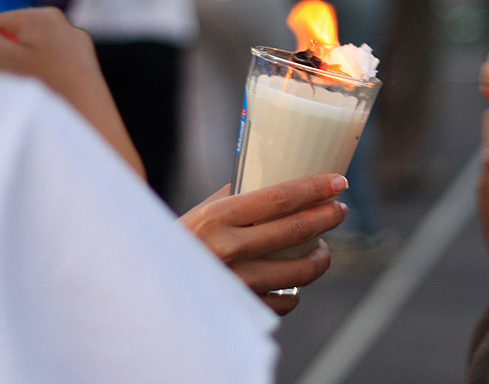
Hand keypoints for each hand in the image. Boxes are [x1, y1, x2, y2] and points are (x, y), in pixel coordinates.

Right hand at [0, 7, 144, 177]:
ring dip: (6, 78)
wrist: (95, 140)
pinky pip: (45, 80)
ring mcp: (79, 59)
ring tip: (0, 101)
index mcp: (45, 18)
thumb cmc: (50, 98)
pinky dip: (27, 91)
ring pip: (26, 63)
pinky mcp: (84, 84)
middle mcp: (67, 34)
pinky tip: (23, 109)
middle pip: (9, 43)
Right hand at [180, 173, 348, 314]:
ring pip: (301, 271)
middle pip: (297, 231)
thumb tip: (273, 178)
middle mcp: (229, 250)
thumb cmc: (181, 243)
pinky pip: (285, 301)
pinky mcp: (242, 311)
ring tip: (321, 247)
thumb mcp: (201, 213)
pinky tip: (293, 280)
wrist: (149, 288)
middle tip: (338, 209)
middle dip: (328, 217)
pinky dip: (293, 290)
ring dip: (320, 257)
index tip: (338, 182)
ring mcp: (238, 284)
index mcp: (219, 218)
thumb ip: (235, 198)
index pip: (280, 198)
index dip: (315, 189)